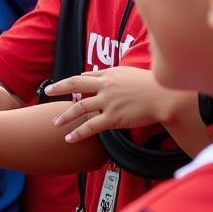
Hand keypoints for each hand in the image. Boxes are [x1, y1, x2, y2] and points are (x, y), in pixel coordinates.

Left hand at [44, 67, 164, 142]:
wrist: (165, 97)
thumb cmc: (152, 85)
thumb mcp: (129, 73)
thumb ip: (113, 75)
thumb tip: (99, 75)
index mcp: (109, 74)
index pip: (85, 76)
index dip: (73, 81)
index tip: (63, 85)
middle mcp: (105, 86)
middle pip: (75, 84)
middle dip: (59, 88)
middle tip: (47, 92)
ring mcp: (108, 102)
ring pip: (79, 108)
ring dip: (65, 116)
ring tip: (55, 123)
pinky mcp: (114, 118)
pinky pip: (91, 126)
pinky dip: (78, 133)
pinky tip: (69, 138)